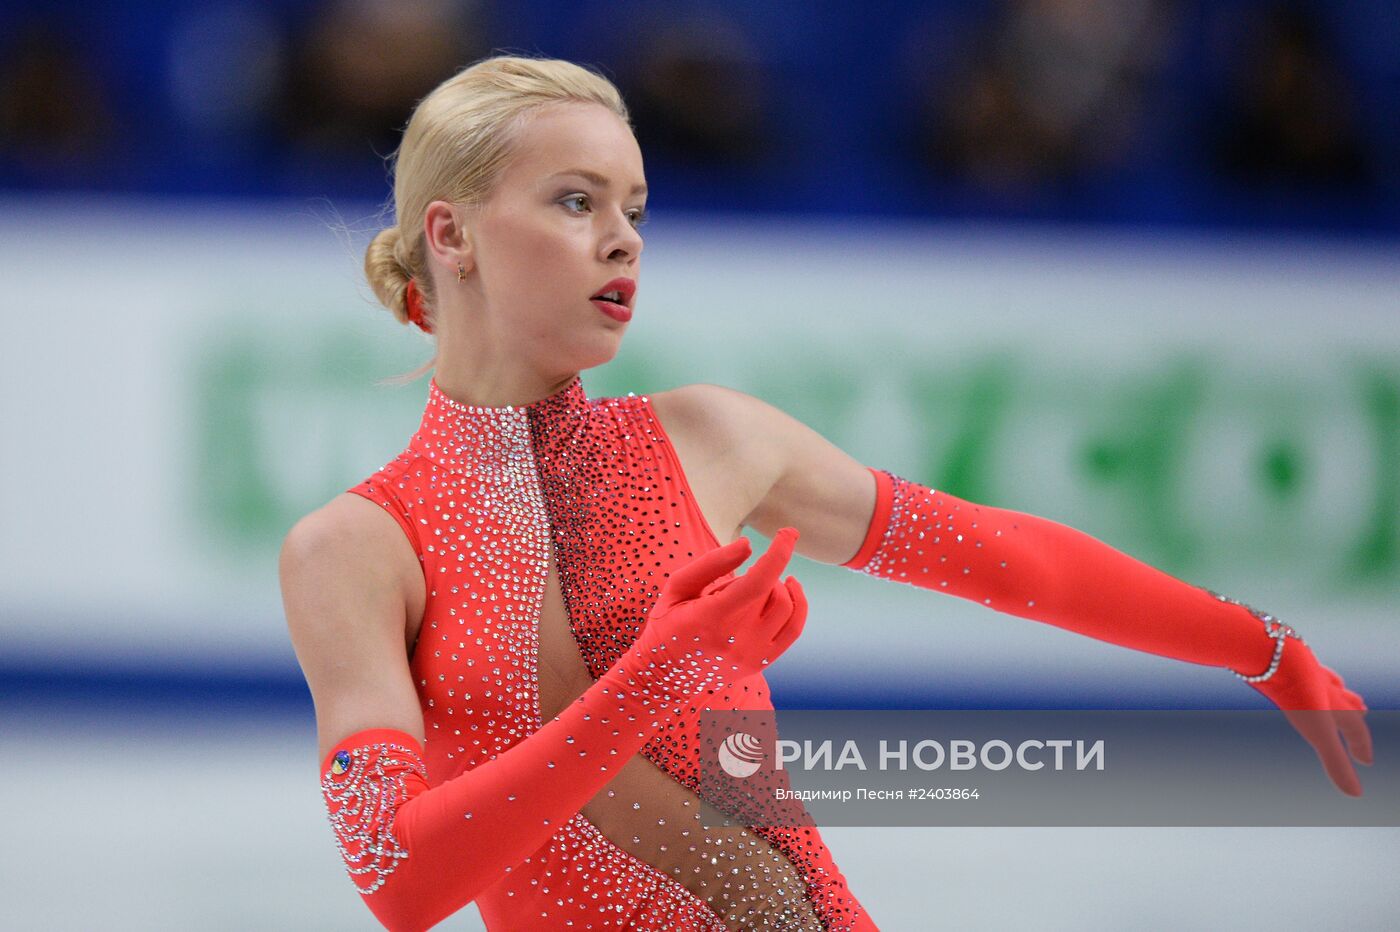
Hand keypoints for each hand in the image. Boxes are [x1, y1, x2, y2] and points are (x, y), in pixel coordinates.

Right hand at [618, 527, 807, 710]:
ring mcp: (751, 655)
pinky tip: (788, 590)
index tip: (788, 532)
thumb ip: (712, 563)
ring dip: (779, 587)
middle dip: (761, 574)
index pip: (757, 582)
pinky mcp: (760, 663)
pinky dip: (797, 605)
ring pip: (787, 607)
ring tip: (760, 585)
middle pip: (772, 591)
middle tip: (735, 581)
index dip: (777, 553)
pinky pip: (795, 629)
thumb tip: (748, 544)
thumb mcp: (678, 587)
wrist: (665, 677)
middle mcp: (735, 640)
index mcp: (710, 618)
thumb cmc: (668, 625)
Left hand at [1248, 640, 1372, 795]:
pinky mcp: (1285, 659)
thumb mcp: (1318, 733)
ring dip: (1335, 687)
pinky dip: (1305, 669)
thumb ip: (1336, 763)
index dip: (1360, 745)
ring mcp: (1306, 670)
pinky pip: (1299, 664)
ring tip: (1337, 688)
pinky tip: (1295, 666)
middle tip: (1363, 712)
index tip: (1364, 762)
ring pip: (1326, 679)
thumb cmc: (1298, 694)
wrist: (1275, 653)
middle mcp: (1325, 686)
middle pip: (1346, 700)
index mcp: (1336, 705)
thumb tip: (1356, 795)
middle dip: (1354, 710)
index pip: (1355, 728)